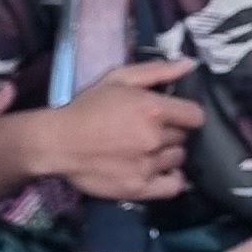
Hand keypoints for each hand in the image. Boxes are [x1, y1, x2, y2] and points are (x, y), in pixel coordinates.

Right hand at [37, 57, 201, 201]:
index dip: (186, 114)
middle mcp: (156, 139)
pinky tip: (158, 171)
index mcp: (154, 110)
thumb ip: (158, 70)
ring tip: (147, 150)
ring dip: (167, 154)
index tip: (173, 115)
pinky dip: (170, 179)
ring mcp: (148, 166)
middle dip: (171, 132)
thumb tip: (191, 64)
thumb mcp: (119, 78)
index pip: (196, 116)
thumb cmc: (87, 107)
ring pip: (177, 159)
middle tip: (149, 131)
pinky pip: (173, 186)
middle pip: (184, 137)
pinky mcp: (139, 188)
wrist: (55, 142)